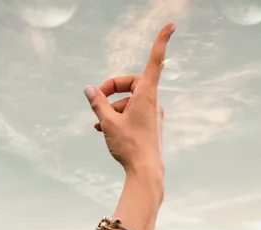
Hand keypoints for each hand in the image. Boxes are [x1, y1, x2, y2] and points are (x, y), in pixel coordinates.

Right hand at [83, 22, 172, 177]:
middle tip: (97, 98)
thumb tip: (89, 89)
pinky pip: (133, 113)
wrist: (147, 173)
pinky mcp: (151, 126)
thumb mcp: (108, 122)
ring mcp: (153, 114)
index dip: (162, 42)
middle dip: (113, 89)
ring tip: (98, 122)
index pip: (155, 61)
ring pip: (130, 101)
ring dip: (112, 107)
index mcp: (147, 95)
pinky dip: (119, 116)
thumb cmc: (130, 147)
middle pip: (132, 83)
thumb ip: (98, 103)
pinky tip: (103, 128)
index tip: (171, 25)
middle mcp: (153, 102)